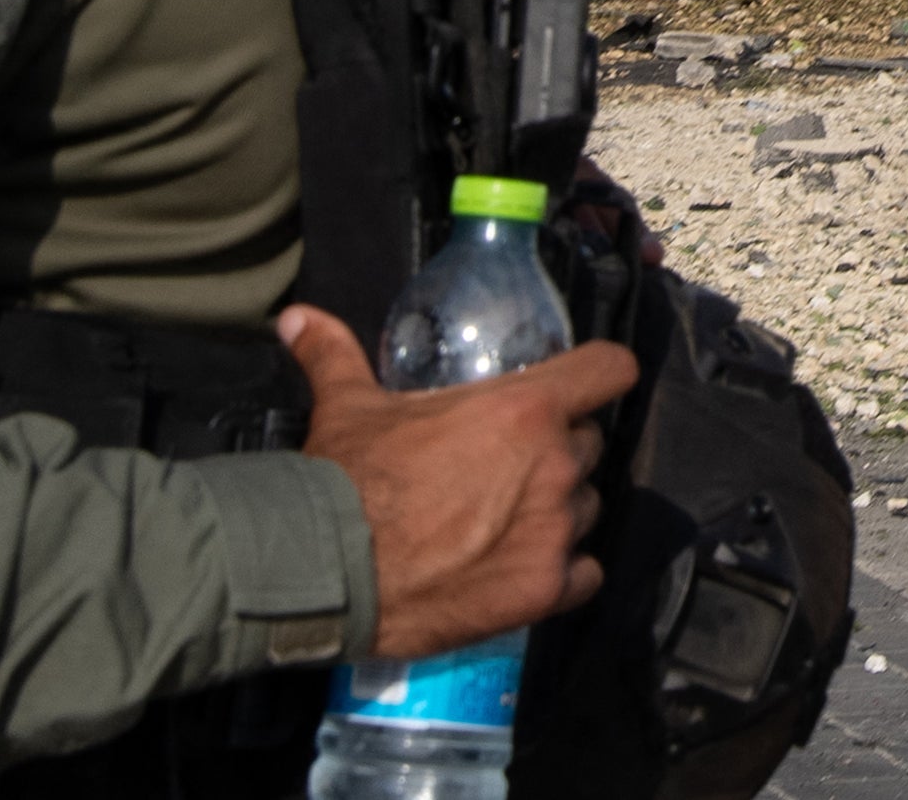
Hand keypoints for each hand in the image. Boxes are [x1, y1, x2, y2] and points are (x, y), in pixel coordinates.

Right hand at [282, 303, 637, 663]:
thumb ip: (335, 354)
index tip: (584, 384)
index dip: (599, 374)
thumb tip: (298, 318)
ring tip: (502, 523)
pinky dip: (561, 572)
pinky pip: (584, 573)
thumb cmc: (346, 482)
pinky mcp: (545, 587)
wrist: (329, 571)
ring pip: (584, 508)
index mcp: (526, 409)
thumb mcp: (347, 406)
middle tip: (507, 468)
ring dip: (556, 512)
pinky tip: (519, 569)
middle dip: (557, 451)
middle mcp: (554, 465)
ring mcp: (554, 530)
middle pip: (589, 444)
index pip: (610, 370)